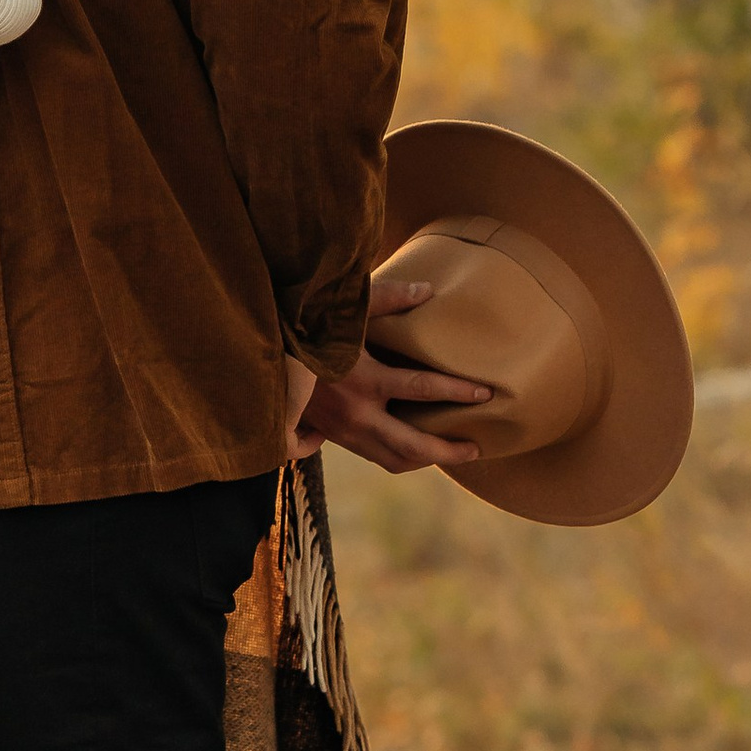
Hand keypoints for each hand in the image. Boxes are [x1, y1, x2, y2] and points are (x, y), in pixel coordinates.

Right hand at [291, 278, 489, 477]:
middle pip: (413, 445)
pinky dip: (401, 457)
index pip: (423, 389)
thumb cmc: (307, 327)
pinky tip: (417, 450)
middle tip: (476, 447)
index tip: (486, 393)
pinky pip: (376, 456)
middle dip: (449, 450)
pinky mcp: (336, 438)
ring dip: (426, 460)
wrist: (264, 357)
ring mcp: (345, 431)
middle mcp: (356, 413)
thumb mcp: (346, 308)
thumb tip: (428, 290)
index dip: (458, 392)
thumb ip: (388, 297)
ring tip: (452, 454)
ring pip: (394, 460)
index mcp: (364, 380)